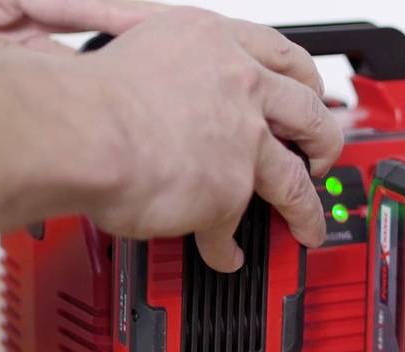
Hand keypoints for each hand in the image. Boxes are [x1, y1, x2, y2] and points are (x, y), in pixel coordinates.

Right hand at [72, 7, 341, 270]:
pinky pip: (233, 229)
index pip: (283, 56)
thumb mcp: (140, 49)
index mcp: (218, 43)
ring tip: (307, 228)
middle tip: (320, 158)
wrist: (80, 130)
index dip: (303, 82)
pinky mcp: (229, 192)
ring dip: (306, 211)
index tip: (308, 95)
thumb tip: (170, 92)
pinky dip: (227, 248)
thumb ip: (175, 70)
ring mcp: (242, 141)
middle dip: (324, 143)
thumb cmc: (91, 95)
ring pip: (294, 182)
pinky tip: (224, 256)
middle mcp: (240, 87)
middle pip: (310, 116)